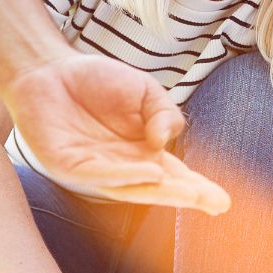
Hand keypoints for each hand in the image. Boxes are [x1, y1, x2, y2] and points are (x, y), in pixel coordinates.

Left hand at [3, 54, 228, 212]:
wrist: (48, 68)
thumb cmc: (96, 81)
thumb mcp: (145, 91)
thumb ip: (164, 113)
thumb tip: (164, 140)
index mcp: (143, 152)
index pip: (175, 175)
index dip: (199, 188)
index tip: (224, 201)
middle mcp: (122, 167)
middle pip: (158, 187)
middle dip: (187, 196)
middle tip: (216, 203)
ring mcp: (95, 169)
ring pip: (131, 187)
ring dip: (162, 192)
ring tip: (191, 193)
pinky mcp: (68, 165)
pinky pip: (99, 174)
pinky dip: (125, 175)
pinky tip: (150, 172)